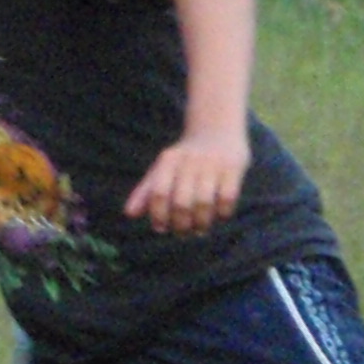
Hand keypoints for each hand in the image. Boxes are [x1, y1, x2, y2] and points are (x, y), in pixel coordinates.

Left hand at [125, 130, 249, 234]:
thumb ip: (145, 191)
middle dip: (181, 224)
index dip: (158, 215)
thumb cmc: (184, 159)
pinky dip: (222, 212)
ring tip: (200, 230)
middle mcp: (189, 160)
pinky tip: (219, 216)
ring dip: (201, 223)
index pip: (158, 193)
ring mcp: (213, 163)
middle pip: (181, 202)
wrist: (218, 130)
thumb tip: (129, 214)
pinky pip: (227, 197)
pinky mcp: (234, 166)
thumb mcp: (162, 169)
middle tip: (183, 233)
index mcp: (168, 160)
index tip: (161, 228)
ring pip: (204, 203)